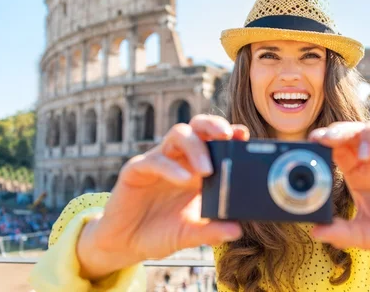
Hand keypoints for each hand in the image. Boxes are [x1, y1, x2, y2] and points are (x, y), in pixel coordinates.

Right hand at [76, 115, 248, 279]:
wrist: (125, 244)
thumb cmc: (161, 232)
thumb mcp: (190, 234)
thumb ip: (211, 231)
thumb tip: (237, 230)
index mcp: (197, 168)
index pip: (216, 141)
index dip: (231, 134)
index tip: (243, 135)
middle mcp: (180, 158)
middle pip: (198, 126)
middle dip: (214, 125)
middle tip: (227, 136)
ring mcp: (159, 161)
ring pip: (178, 134)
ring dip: (196, 146)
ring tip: (208, 170)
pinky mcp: (136, 169)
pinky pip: (154, 160)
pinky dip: (171, 168)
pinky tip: (183, 180)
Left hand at [308, 115, 369, 284]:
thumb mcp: (368, 236)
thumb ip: (343, 233)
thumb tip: (316, 231)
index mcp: (359, 173)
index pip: (339, 146)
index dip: (326, 139)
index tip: (314, 140)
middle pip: (357, 130)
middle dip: (342, 129)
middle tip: (330, 139)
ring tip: (366, 155)